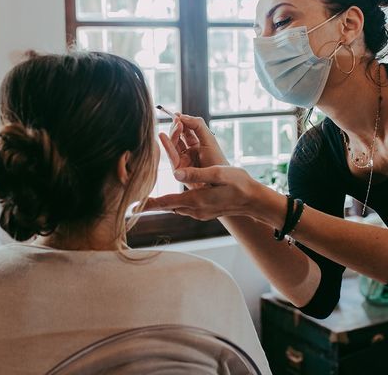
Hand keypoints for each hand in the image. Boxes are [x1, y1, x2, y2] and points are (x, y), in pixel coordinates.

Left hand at [145, 165, 284, 226]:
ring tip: (151, 199)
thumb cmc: (239, 184)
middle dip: (154, 203)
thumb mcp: (219, 173)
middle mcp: (196, 210)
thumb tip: (175, 173)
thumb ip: (197, 173)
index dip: (150, 203)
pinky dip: (176, 203)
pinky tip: (174, 198)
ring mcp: (200, 213)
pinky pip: (185, 208)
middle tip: (138, 201)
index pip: (167, 202)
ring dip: (165, 203)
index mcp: (197, 200)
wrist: (254, 201)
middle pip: (168, 206)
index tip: (133, 206)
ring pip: (176, 208)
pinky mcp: (205, 213)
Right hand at [159, 114, 228, 189]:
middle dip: (177, 126)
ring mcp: (182, 160)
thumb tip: (182, 116)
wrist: (221, 182)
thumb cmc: (217, 162)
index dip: (182, 121)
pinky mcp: (178, 169)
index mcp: (197, 144)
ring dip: (173, 134)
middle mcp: (188, 152)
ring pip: (173, 144)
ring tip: (175, 124)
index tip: (176, 114)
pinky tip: (162, 136)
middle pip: (178, 136)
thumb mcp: (209, 140)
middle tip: (177, 119)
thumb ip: (197, 125)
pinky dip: (166, 145)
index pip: (186, 130)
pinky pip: (170, 155)